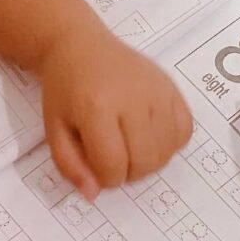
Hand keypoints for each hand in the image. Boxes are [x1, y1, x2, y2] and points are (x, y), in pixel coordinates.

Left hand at [39, 25, 192, 199]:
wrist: (80, 46)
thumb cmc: (65, 89)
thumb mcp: (54, 129)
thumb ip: (70, 165)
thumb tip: (94, 193)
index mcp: (96, 108)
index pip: (114, 165)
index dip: (106, 179)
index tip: (97, 167)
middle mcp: (132, 99)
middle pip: (145, 161)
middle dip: (130, 173)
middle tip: (116, 159)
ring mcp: (157, 92)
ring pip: (167, 151)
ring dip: (150, 161)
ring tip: (132, 148)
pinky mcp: (172, 89)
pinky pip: (185, 131)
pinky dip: (171, 143)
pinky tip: (152, 136)